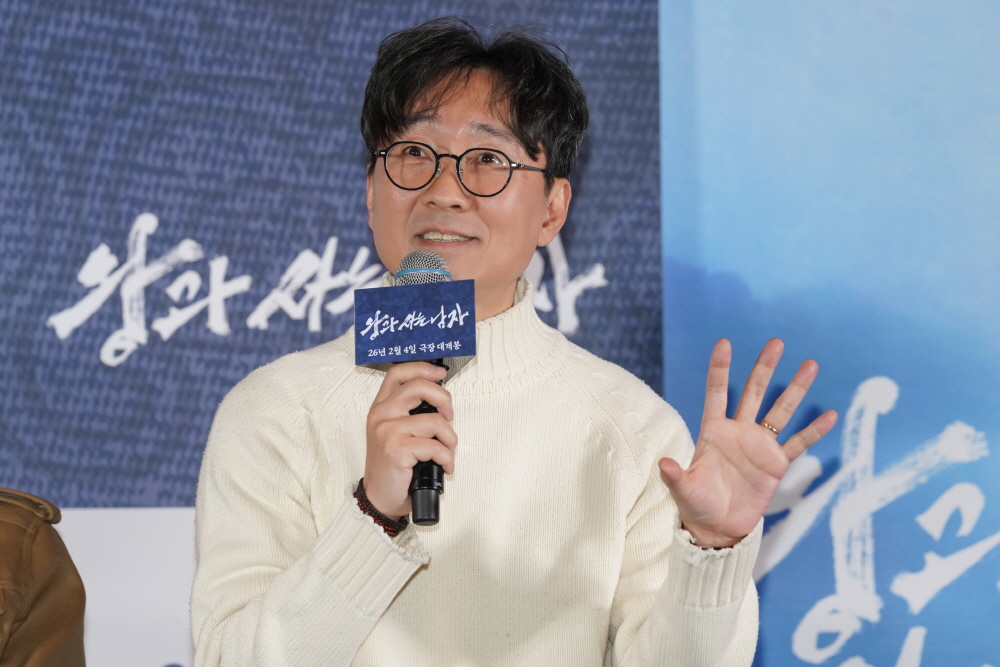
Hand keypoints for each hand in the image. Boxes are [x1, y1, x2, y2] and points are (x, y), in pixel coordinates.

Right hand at [364, 361, 456, 518]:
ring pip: (435, 421)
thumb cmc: (392, 467)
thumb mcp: (395, 433)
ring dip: (450, 439)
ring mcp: (387, 431)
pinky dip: (447, 458)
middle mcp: (381, 415)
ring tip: (447, 452)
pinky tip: (444, 466)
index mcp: (381, 407)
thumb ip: (409, 413)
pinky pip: (435, 446)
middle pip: (419, 386)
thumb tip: (439, 400)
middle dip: (444, 400)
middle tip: (449, 417)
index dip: (422, 368)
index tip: (440, 373)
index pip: (398, 373)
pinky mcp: (396, 449)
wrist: (379, 498)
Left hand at [658, 338, 837, 546]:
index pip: (717, 393)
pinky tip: (830, 415)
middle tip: (776, 342)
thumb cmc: (696, 505)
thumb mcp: (683, 490)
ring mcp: (760, 446)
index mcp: (713, 431)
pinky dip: (815, 431)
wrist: (718, 527)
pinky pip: (799, 443)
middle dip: (765, 367)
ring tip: (810, 364)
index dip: (720, 369)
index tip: (725, 343)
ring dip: (796, 389)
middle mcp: (738, 432)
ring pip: (780, 411)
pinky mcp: (776, 464)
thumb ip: (675, 476)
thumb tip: (663, 464)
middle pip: (754, 392)